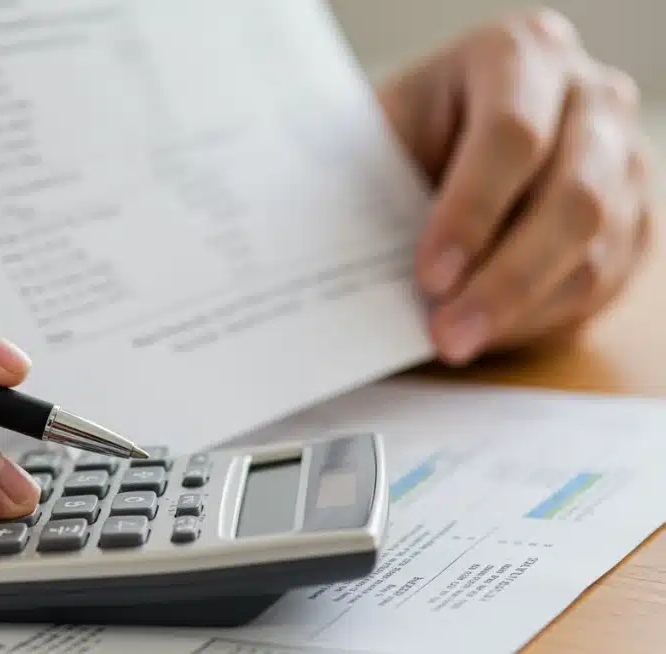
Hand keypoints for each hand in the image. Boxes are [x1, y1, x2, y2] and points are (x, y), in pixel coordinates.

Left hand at [379, 8, 654, 363]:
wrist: (448, 135)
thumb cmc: (406, 133)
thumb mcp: (378, 133)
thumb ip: (368, 177)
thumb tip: (333, 252)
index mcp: (520, 55)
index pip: (512, 136)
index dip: (470, 212)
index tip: (428, 275)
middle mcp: (591, 97)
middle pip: (571, 199)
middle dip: (504, 280)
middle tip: (447, 335)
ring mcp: (623, 157)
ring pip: (596, 248)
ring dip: (523, 310)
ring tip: (457, 342)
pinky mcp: (635, 215)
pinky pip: (604, 280)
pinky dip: (544, 316)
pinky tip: (492, 332)